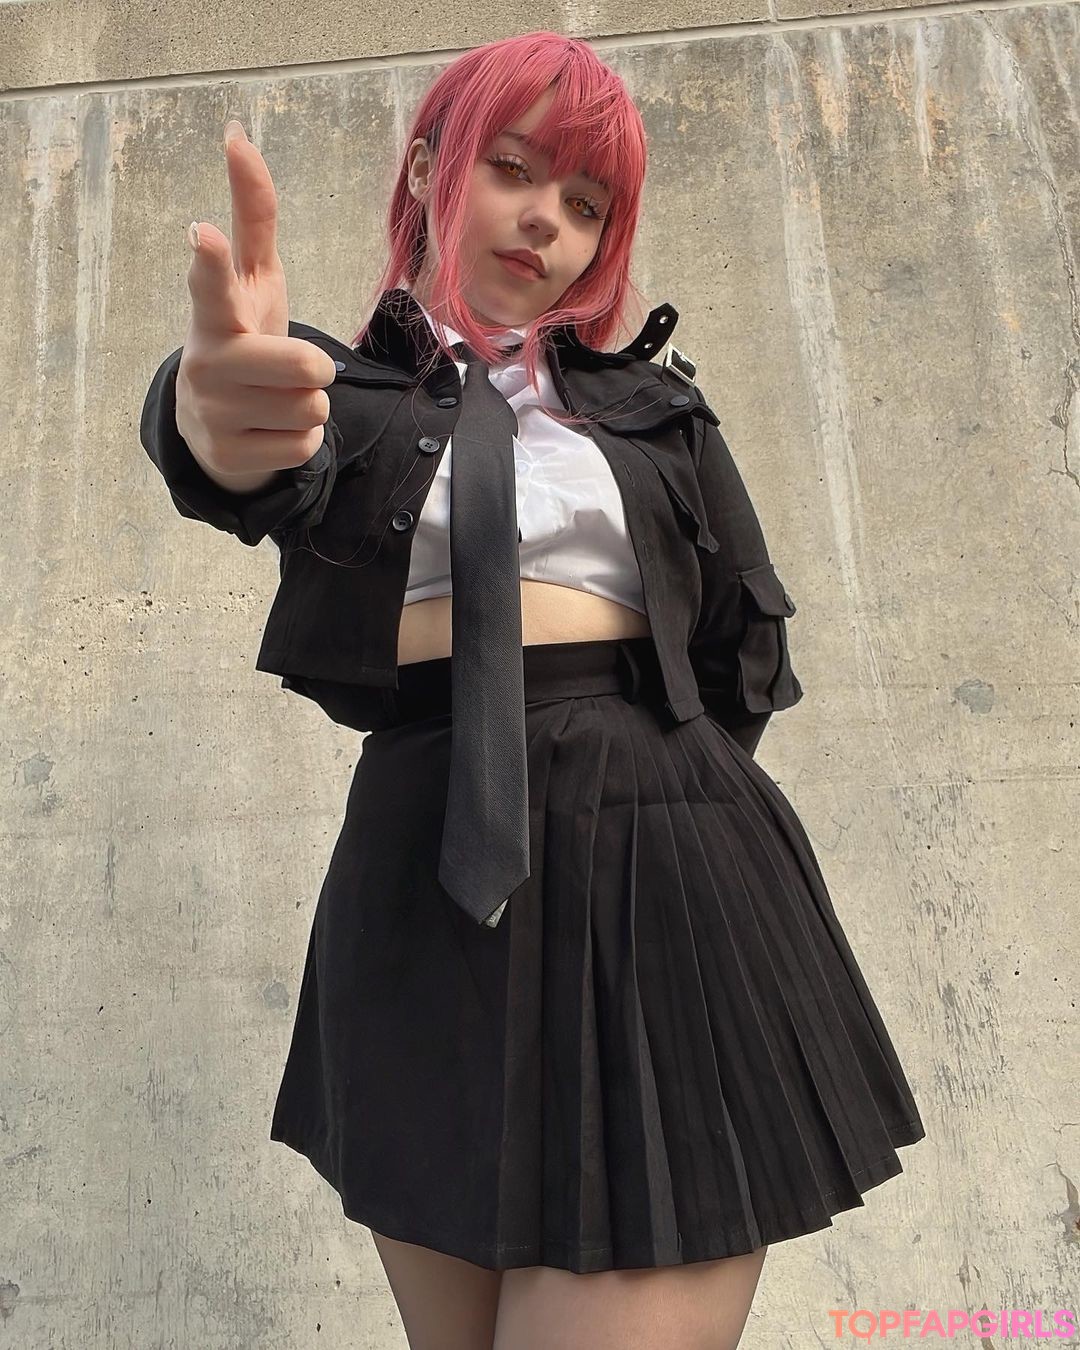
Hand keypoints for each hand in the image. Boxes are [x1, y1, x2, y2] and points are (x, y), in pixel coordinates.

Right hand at [175, 121, 337, 477]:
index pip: (211, 280)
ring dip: (309, 406)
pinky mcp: (229, 457)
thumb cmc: (243, 335)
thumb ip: (253, 213)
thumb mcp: (253, 278)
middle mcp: (207, 362)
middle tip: (292, 368)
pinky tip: (270, 432)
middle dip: (316, 368)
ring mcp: (214, 413)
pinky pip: (305, 447)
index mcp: (213, 313)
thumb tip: (237, 131)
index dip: (211, 257)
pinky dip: (300, 440)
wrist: (212, 425)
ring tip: (276, 401)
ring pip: (313, 409)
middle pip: (308, 366)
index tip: (201, 233)